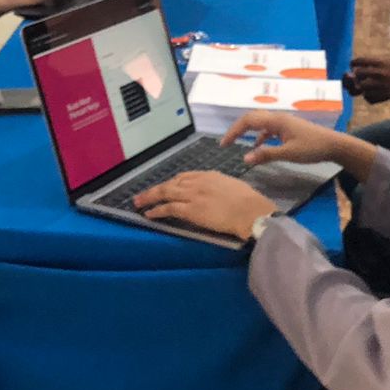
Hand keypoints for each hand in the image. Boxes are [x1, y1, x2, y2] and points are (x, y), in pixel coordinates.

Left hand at [132, 172, 276, 239]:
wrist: (250, 210)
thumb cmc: (249, 202)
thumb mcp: (233, 186)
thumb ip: (221, 187)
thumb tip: (217, 193)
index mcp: (210, 175)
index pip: (185, 176)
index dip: (173, 183)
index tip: (166, 187)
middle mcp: (198, 182)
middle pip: (171, 183)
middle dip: (156, 189)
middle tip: (143, 194)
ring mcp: (193, 195)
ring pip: (166, 193)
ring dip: (150, 197)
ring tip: (138, 202)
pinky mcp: (190, 209)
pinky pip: (169, 208)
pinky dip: (157, 210)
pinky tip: (149, 214)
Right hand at [218, 111, 349, 166]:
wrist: (334, 145)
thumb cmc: (312, 148)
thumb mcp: (288, 154)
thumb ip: (266, 155)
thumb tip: (245, 158)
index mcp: (276, 121)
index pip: (248, 121)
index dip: (234, 131)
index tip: (223, 144)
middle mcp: (277, 118)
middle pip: (252, 118)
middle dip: (237, 129)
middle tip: (226, 142)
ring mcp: (283, 123)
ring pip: (260, 123)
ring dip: (247, 131)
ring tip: (237, 143)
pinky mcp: (288, 129)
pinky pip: (268, 129)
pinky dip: (259, 136)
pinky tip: (258, 147)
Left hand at [348, 52, 389, 103]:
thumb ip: (377, 61)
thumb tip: (363, 65)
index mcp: (380, 61)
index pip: (357, 61)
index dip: (354, 64)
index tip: (354, 66)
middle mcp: (379, 72)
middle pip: (357, 75)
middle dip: (357, 76)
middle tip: (360, 77)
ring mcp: (382, 85)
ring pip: (362, 88)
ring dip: (362, 87)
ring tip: (366, 86)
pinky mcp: (386, 95)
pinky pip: (369, 98)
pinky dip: (368, 96)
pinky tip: (372, 93)